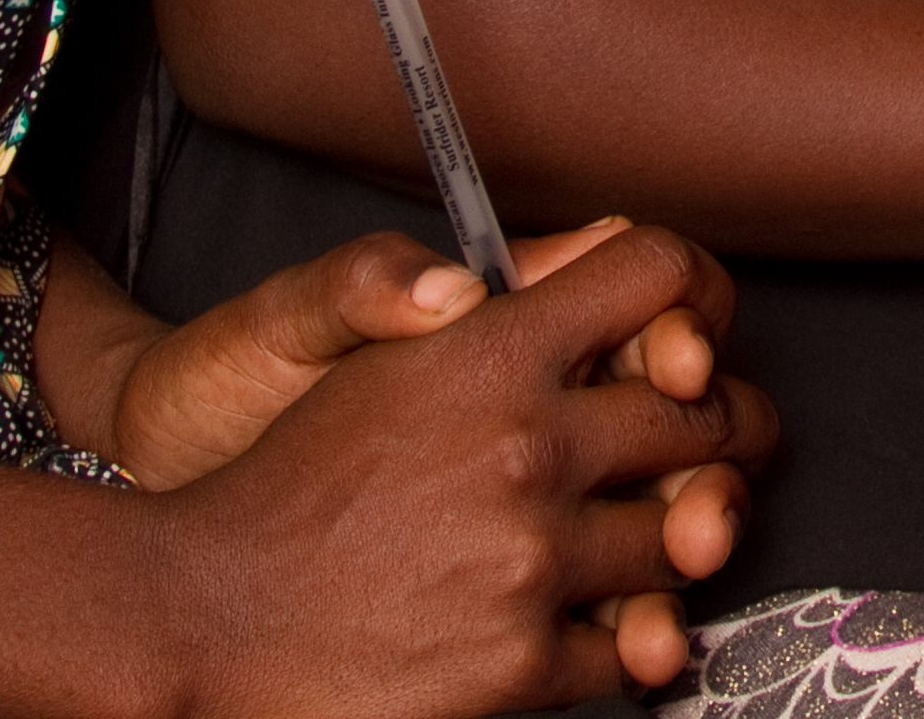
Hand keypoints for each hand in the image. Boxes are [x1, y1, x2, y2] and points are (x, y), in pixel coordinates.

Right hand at [136, 220, 775, 716]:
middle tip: (702, 448)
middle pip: (712, 415)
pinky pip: (638, 645)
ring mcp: (531, 561)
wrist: (202, 615)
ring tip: (649, 536)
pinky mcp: (523, 665)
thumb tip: (606, 258)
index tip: (692, 337)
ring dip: (676, 540)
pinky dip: (626, 638)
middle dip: (721, 429)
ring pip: (689, 536)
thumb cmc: (291, 488)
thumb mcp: (386, 360)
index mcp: (493, 353)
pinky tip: (595, 618)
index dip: (697, 300)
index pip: (661, 276)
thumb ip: (498, 306)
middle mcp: (528, 447)